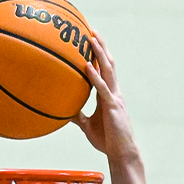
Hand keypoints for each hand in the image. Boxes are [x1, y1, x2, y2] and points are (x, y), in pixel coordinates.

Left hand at [70, 35, 140, 164]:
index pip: (104, 70)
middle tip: (92, 30)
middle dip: (101, 46)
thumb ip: (77, 115)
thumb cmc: (107, 140)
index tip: (91, 40)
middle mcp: (113, 92)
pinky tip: (87, 66)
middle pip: (108, 64)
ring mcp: (114, 98)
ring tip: (92, 38)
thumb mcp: (87, 126)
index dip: (99, 55)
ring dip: (100, 54)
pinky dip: (95, 76)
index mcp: (108, 95)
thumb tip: (62, 110)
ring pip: (108, 70)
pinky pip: (102, 88)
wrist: (121, 153)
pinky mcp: (113, 106)